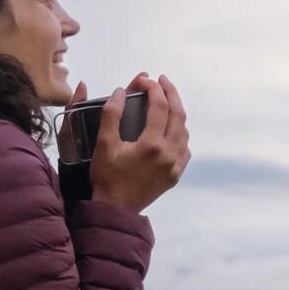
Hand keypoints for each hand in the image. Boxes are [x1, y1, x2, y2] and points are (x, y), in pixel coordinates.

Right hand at [88, 73, 189, 213]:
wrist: (116, 210)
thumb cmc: (107, 177)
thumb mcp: (104, 144)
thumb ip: (111, 115)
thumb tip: (120, 91)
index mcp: (152, 144)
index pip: (159, 106)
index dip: (153, 88)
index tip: (144, 80)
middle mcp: (170, 153)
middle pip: (178, 114)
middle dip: (171, 93)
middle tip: (161, 81)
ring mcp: (176, 165)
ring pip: (184, 130)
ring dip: (176, 112)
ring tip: (164, 102)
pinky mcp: (176, 175)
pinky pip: (184, 148)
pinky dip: (179, 133)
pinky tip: (169, 129)